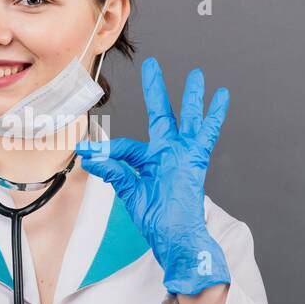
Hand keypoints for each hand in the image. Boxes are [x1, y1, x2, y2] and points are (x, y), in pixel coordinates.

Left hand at [75, 57, 231, 294]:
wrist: (175, 238)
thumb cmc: (157, 220)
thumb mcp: (130, 193)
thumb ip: (113, 171)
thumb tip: (89, 156)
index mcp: (149, 161)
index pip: (125, 146)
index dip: (103, 149)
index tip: (83, 149)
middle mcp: (167, 153)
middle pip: (161, 114)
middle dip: (156, 90)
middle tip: (152, 65)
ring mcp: (183, 155)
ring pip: (188, 118)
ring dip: (190, 96)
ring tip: (196, 75)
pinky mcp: (196, 160)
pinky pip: (207, 133)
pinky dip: (214, 115)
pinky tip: (221, 96)